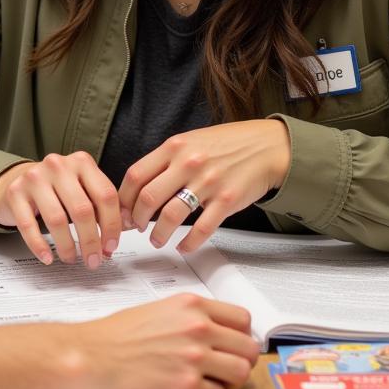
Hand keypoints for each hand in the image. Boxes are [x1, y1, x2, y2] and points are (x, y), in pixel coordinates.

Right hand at [0, 153, 122, 267]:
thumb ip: (103, 204)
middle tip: (93, 260)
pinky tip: (48, 258)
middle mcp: (58, 165)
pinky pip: (28, 225)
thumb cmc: (57, 189)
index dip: (112, 226)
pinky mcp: (15, 192)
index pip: (105, 195)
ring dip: (67, 246)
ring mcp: (34, 177)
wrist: (17, 180)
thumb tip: (129, 228)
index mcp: (82, 162)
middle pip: (82, 210)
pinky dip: (39, 246)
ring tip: (71, 259)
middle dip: (91, 241)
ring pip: (57, 219)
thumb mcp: (82, 187)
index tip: (111, 247)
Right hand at [75, 294, 257, 388]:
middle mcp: (197, 328)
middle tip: (225, 367)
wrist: (91, 355)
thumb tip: (216, 331)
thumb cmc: (117, 334)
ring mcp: (193, 358)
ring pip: (241, 374)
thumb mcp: (159, 310)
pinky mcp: (185, 387)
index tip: (234, 344)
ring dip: (230, 381)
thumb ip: (190, 317)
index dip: (241, 335)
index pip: (243, 319)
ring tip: (211, 381)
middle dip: (240, 360)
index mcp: (191, 305)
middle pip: (249, 348)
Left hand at [118, 119, 290, 254]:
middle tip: (136, 228)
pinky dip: (188, 243)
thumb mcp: (189, 141)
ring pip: (171, 216)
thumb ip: (165, 160)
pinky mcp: (226, 201)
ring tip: (156, 240)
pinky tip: (183, 246)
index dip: (124, 198)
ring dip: (158, 234)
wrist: (266, 146)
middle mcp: (188, 163)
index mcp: (173, 147)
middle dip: (137, 220)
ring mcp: (208, 182)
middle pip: (148, 198)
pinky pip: (201, 229)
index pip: (135, 175)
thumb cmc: (225, 145)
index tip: (122, 211)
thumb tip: (139, 187)